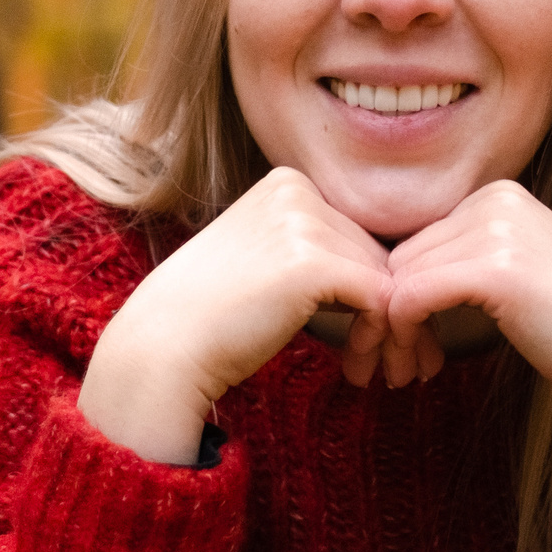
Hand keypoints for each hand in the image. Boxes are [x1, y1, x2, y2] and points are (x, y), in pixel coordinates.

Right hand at [80, 167, 394, 463]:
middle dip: (379, 310)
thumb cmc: (212, 315)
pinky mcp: (312, 263)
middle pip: (374, 253)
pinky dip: (375, 337)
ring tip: (361, 368)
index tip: (359, 333)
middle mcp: (295, 190)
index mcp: (286, 182)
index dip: (363, 287)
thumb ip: (316, 248)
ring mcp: (302, 222)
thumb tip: (385, 272)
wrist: (165, 345)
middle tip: (373, 359)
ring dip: (380, 330)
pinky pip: (380, 300)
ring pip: (383, 277)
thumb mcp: (265, 256)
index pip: (356, 233)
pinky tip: (354, 368)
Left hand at [377, 180, 551, 444]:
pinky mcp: (494, 270)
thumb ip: (465, 259)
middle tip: (408, 364)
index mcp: (499, 196)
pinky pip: (411, 297)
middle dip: (396, 314)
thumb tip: (393, 280)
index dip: (406, 296)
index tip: (416, 343)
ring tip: (415, 370)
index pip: (417, 241)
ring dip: (399, 332)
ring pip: (400, 280)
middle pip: (402, 258)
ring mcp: (496, 230)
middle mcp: (495, 201)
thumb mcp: (516, 270)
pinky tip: (425, 366)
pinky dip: (406, 334)